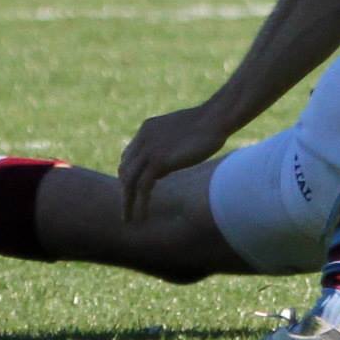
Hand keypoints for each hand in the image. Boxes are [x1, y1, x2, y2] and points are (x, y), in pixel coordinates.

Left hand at [117, 103, 229, 220]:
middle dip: (124, 192)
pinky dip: (140, 204)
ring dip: (128, 203)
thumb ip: (165, 150)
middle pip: (124, 170)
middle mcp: (143, 139)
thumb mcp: (179, 136)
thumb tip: (160, 171)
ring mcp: (149, 149)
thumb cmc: (207, 126)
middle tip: (127, 211)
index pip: (128, 157)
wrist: (215, 119)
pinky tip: (142, 217)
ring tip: (130, 220)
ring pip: (129, 181)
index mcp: (147, 130)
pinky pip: (142, 187)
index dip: (129, 176)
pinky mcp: (158, 160)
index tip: (133, 192)